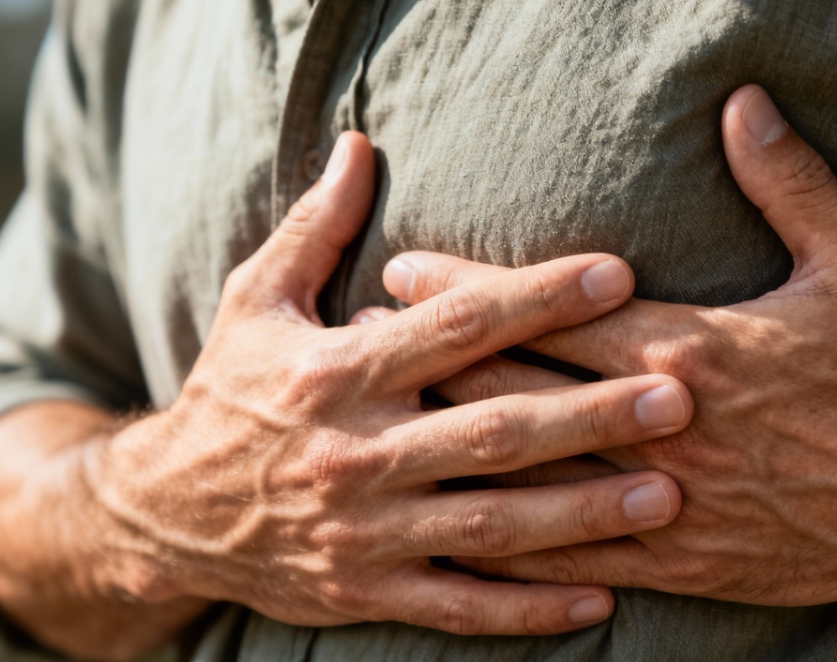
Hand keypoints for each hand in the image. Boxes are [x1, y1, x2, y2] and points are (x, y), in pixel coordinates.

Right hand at [86, 132, 693, 635]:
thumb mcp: (256, 299)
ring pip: (489, 524)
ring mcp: (363, 532)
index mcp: (336, 372)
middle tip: (676, 396)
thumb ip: (318, 227)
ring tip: (664, 494)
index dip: (538, 299)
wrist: (161, 512)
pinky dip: (527, 611)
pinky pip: (458, 606)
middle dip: (589, 413)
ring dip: (581, 513)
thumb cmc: (227, 392)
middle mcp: (355, 452)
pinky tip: (599, 599)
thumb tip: (360, 145)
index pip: (455, 328)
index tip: (616, 276)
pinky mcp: (364, 592)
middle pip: (491, 430)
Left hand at [370, 86, 836, 606]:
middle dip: (431, 361)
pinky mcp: (676, 557)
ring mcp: (659, 499)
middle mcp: (656, 425)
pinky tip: (454, 536)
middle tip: (361, 340)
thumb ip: (790, 184)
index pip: (547, 313)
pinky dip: (507, 543)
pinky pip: (571, 554)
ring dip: (447, 445)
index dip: (465, 291)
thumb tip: (742, 107)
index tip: (402, 272)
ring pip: (527, 473)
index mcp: (687, 349)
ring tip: (383, 425)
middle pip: (515, 387)